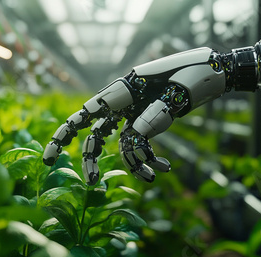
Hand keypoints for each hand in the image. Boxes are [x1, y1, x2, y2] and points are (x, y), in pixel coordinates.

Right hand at [43, 47, 226, 184]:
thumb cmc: (191, 70)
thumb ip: (154, 114)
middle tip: (91, 182)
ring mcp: (134, 117)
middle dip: (90, 158)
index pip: (87, 113)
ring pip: (120, 147)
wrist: (210, 72)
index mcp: (122, 90)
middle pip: (95, 135)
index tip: (51, 158)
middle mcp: (123, 105)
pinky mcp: (148, 126)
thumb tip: (138, 139)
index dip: (66, 134)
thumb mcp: (174, 88)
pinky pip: (141, 148)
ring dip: (135, 165)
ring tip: (152, 178)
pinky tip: (164, 168)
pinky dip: (150, 160)